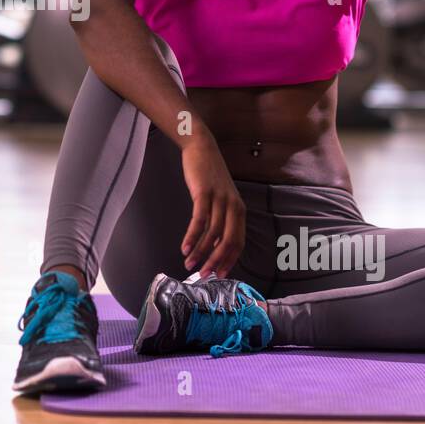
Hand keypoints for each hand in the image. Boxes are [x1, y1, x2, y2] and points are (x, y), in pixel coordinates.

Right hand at [179, 135, 246, 278]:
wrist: (201, 148)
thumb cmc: (210, 175)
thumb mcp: (221, 198)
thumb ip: (221, 218)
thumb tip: (215, 244)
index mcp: (239, 210)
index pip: (238, 242)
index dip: (229, 260)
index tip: (219, 274)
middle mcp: (233, 206)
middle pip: (227, 242)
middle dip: (215, 262)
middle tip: (204, 275)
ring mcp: (219, 200)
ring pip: (212, 234)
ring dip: (200, 252)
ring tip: (189, 264)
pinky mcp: (204, 194)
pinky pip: (199, 221)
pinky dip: (192, 237)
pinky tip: (185, 248)